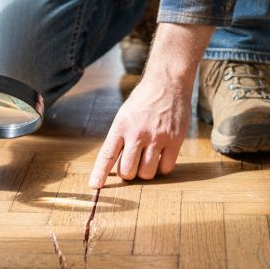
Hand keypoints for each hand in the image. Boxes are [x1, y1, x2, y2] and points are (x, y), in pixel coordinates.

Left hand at [89, 71, 190, 187]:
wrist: (168, 82)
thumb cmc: (144, 100)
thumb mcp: (125, 115)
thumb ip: (120, 138)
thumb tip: (115, 164)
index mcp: (121, 126)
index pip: (107, 155)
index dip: (100, 173)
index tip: (95, 186)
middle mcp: (138, 133)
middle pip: (128, 171)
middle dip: (128, 173)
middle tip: (132, 164)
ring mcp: (157, 137)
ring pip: (147, 173)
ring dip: (146, 172)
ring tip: (147, 159)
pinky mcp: (174, 140)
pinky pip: (166, 168)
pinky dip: (162, 168)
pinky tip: (161, 157)